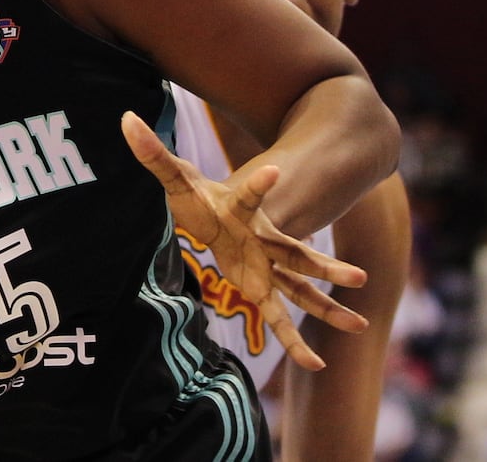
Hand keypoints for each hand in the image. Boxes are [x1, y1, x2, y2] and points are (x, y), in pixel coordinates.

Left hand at [122, 111, 367, 370]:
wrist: (217, 211)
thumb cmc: (198, 195)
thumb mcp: (175, 177)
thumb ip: (152, 152)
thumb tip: (126, 120)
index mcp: (242, 211)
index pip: (250, 196)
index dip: (259, 185)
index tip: (274, 171)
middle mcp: (263, 241)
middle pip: (297, 254)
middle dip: (325, 266)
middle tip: (359, 277)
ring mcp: (266, 268)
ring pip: (302, 290)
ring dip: (327, 308)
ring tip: (361, 326)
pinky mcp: (260, 289)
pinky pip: (280, 319)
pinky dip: (294, 343)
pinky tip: (314, 367)